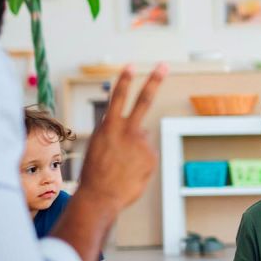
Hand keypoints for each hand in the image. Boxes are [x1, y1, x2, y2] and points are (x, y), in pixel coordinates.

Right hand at [76, 64, 166, 213]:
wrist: (100, 196)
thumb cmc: (96, 172)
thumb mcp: (101, 145)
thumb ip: (119, 133)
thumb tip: (144, 130)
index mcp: (109, 126)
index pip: (118, 97)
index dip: (125, 80)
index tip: (131, 65)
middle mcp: (127, 131)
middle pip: (144, 101)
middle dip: (154, 81)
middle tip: (164, 65)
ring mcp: (142, 143)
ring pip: (141, 138)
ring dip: (133, 149)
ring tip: (121, 166)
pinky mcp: (152, 156)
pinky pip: (147, 154)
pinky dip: (140, 162)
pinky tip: (130, 172)